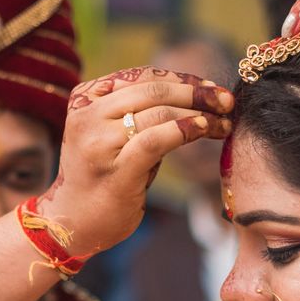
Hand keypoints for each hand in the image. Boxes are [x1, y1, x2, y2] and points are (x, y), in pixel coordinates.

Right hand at [39, 67, 232, 255]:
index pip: (142, 77)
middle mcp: (87, 116)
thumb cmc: (102, 178)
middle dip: (196, 92)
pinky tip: (203, 130)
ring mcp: (98, 143)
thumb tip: (196, 94)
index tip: (212, 88)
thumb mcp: (113, 135)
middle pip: (153, 90)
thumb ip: (139, 112)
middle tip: (227, 101)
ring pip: (158, 112)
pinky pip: (155, 140)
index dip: (182, 79)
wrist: (73, 223)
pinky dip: (184, 131)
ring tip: (223, 122)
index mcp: (84, 98)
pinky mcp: (114, 170)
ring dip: (198, 115)